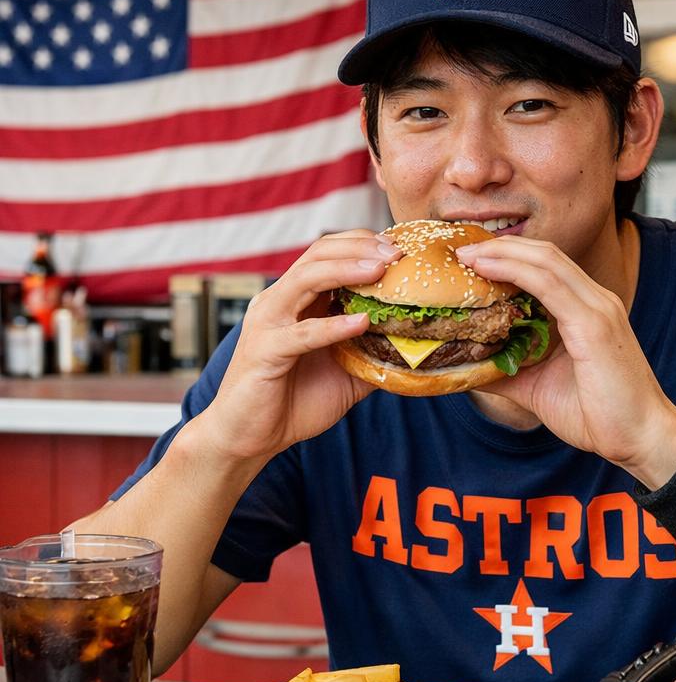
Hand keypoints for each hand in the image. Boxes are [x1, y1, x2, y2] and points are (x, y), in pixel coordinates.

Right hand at [197, 230, 400, 463]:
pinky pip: (302, 333)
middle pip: (317, 254)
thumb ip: (375, 352)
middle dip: (359, 247)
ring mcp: (268, 323)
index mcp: (297, 300)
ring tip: (381, 269)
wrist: (251, 438)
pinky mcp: (264, 351)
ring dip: (346, 269)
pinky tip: (362, 322)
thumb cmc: (294, 402)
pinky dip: (333, 325)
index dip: (362, 243)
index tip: (400, 248)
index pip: (327, 252)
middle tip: (396, 252)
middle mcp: (279, 302)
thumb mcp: (347, 372)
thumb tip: (419, 346)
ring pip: (306, 279)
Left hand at [458, 236, 675, 487]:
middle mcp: (596, 301)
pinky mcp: (595, 325)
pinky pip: (551, 286)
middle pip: (545, 254)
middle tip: (462, 251)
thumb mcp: (539, 387)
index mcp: (588, 310)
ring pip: (547, 262)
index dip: (509, 255)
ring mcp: (598, 309)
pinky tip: (489, 270)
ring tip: (469, 255)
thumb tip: (467, 367)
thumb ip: (507, 371)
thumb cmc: (600, 415)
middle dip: (501, 246)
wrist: (642, 439)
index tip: (471, 258)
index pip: (547, 265)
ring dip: (504, 253)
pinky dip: (516, 272)